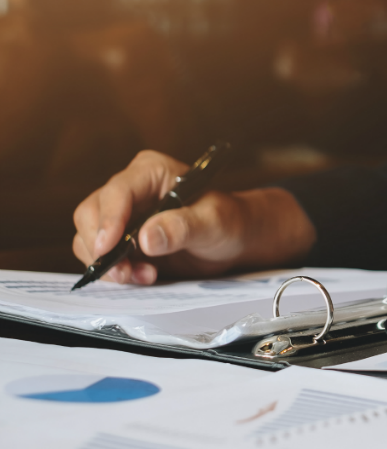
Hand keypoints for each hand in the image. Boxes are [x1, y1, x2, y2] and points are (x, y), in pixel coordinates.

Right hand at [72, 150, 315, 284]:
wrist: (235, 240)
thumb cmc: (229, 221)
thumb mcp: (214, 222)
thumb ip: (183, 227)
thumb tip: (147, 238)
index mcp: (152, 171)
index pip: (117, 191)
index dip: (108, 219)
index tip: (108, 247)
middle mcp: (131, 189)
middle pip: (91, 213)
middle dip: (102, 246)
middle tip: (124, 272)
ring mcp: (123, 215)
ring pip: (89, 237)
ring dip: (108, 263)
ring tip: (143, 276)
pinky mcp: (121, 240)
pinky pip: (100, 256)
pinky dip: (114, 271)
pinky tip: (143, 277)